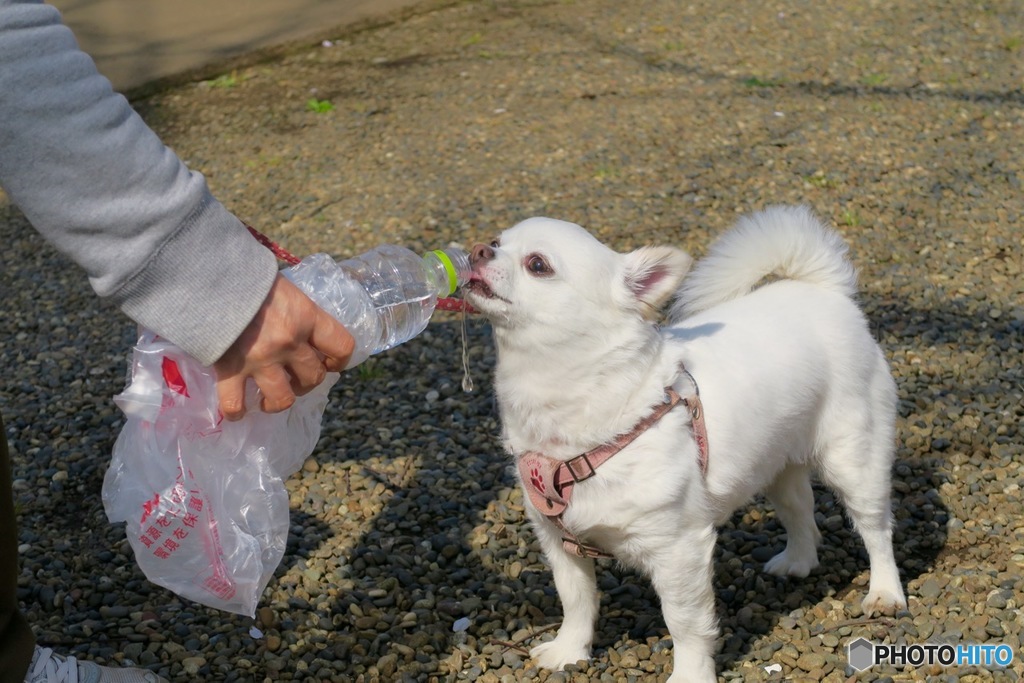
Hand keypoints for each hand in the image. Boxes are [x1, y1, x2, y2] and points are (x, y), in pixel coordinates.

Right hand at [213, 275, 353, 418]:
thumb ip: (296, 312)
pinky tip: (237, 410)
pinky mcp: (229, 370)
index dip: (339, 360)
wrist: (206, 276)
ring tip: (268, 398)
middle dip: (306, 383)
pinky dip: (236, 411)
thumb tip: (302, 325)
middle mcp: (288, 342)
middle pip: (313, 378)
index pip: (342, 346)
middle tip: (293, 378)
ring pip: (283, 399)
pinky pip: (235, 404)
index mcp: (306, 317)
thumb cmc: (247, 276)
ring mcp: (260, 360)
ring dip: (278, 402)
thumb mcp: (283, 288)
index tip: (329, 363)